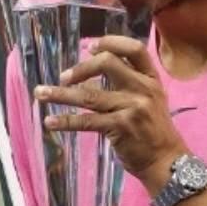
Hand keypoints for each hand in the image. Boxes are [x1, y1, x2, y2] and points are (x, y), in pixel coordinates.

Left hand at [33, 35, 185, 179]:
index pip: (134, 49)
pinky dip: (65, 121)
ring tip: (40, 93)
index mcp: (151, 79)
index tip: (90, 46)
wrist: (167, 162)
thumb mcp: (151, 100)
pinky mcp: (120, 127)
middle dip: (81, 68)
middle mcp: (143, 89)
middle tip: (63, 78)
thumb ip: (129, 84)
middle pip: (108, 63)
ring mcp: (132, 108)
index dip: (111, 43)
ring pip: (90, 95)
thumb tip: (90, 74)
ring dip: (61, 95)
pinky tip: (50, 122)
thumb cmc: (154, 132)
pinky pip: (87, 121)